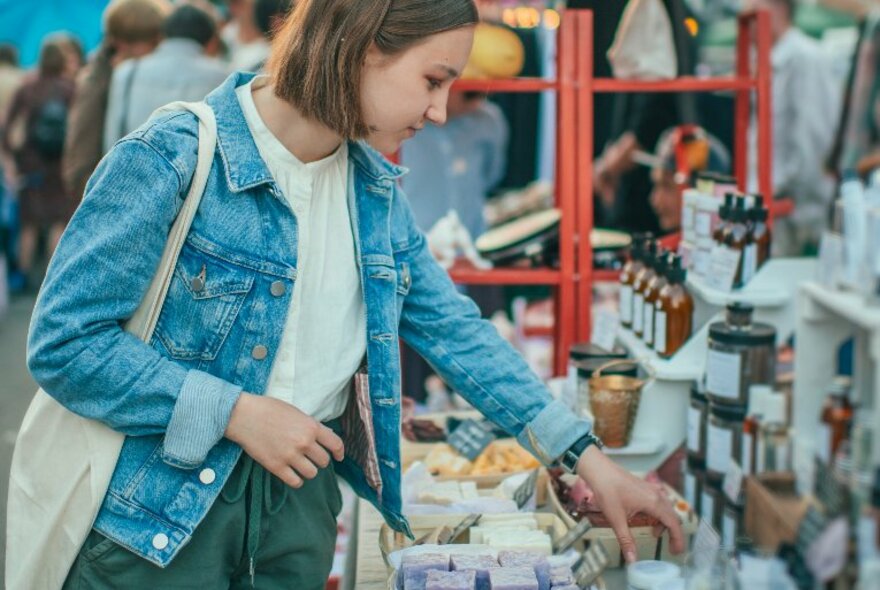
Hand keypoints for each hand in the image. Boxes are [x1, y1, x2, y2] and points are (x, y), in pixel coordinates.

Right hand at [225, 393, 344, 488]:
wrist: (244, 415)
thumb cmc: (269, 409)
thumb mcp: (296, 412)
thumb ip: (311, 426)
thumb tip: (326, 437)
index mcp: (311, 427)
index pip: (335, 444)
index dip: (340, 452)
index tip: (339, 457)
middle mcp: (304, 443)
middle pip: (323, 461)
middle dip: (319, 460)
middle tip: (311, 457)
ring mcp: (290, 456)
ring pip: (312, 473)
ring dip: (308, 471)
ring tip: (301, 465)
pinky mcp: (276, 467)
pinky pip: (295, 482)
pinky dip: (297, 480)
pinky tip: (292, 474)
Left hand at [576, 446, 684, 563]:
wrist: (599, 470)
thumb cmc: (608, 491)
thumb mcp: (616, 519)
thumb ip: (626, 540)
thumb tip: (632, 560)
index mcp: (654, 503)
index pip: (673, 524)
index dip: (678, 539)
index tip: (677, 552)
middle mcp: (657, 495)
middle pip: (673, 516)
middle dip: (673, 533)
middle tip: (670, 548)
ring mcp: (652, 489)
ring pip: (666, 509)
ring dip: (664, 523)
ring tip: (654, 533)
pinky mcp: (646, 486)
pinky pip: (659, 501)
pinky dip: (658, 513)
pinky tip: (647, 518)